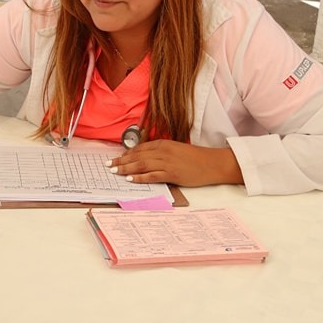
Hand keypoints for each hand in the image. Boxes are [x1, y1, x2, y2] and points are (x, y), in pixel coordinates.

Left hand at [107, 140, 244, 187]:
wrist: (213, 163)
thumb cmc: (196, 158)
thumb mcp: (176, 150)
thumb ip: (162, 152)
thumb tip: (147, 159)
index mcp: (164, 144)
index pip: (140, 148)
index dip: (126, 154)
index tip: (117, 158)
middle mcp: (163, 151)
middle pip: (137, 156)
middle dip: (121, 161)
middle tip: (109, 165)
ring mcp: (167, 162)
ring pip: (141, 165)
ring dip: (126, 168)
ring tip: (114, 172)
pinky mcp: (172, 174)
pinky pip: (152, 175)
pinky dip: (139, 177)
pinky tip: (130, 179)